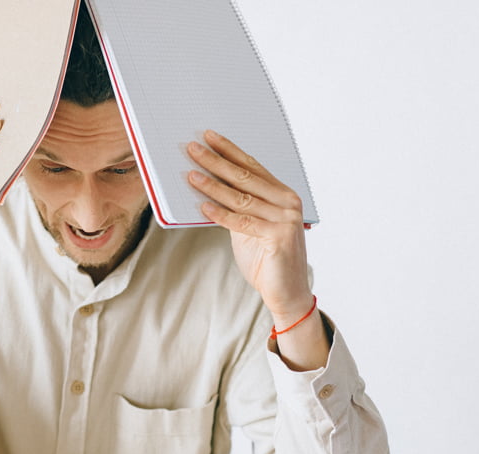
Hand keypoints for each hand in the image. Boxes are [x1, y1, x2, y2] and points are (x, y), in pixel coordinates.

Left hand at [186, 130, 312, 326]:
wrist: (286, 291)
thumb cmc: (267, 258)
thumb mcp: (249, 227)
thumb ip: (237, 207)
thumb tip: (207, 186)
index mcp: (282, 194)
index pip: (252, 167)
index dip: (229, 151)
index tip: (208, 137)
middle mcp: (287, 202)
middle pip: (245, 177)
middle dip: (216, 161)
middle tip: (192, 148)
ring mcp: (286, 219)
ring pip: (241, 198)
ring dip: (213, 185)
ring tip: (191, 175)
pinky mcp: (279, 237)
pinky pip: (243, 222)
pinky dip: (221, 214)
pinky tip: (203, 206)